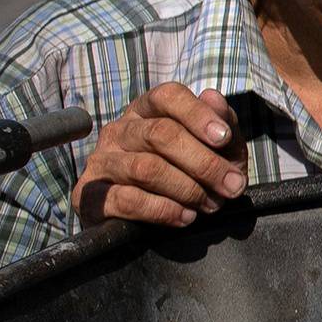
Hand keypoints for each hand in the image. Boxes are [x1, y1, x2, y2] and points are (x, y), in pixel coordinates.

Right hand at [72, 84, 247, 228]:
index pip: (168, 96)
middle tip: (231, 187)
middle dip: (204, 163)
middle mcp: (119, 130)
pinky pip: (127, 199)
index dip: (198, 114)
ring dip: (187, 189)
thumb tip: (212, 97)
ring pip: (146, 168)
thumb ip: (222, 123)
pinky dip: (164, 210)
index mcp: (148, 110)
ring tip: (210, 204)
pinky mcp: (91, 196)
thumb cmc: (192, 173)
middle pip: (160, 133)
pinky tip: (186, 217)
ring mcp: (102, 161)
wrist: (150, 224)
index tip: (225, 138)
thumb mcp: (219, 148)